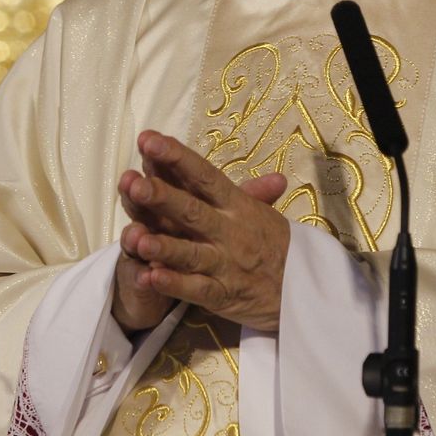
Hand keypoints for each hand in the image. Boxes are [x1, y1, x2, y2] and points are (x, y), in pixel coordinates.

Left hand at [111, 130, 289, 331]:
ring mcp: (225, 264)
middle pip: (192, 211)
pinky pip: (196, 290)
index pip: (204, 175)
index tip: (148, 139)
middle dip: (162, 197)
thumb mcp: (260, 210)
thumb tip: (235, 153)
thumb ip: (245, 186)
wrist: (303, 289)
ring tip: (133, 236)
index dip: (176, 157)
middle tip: (133, 182)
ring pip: (190, 253)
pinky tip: (149, 276)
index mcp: (236, 204)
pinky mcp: (223, 295)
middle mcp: (229, 231)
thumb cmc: (274, 243)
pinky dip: (173, 285)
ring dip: (162, 245)